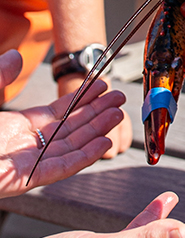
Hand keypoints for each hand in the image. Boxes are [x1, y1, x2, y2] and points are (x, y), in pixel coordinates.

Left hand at [0, 50, 126, 196]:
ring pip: (71, 148)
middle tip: (120, 98)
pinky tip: (103, 143)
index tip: (103, 85)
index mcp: (17, 129)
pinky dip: (84, 157)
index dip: (83, 100)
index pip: (60, 114)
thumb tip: (16, 56)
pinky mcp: (23, 181)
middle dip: (97, 114)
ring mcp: (26, 165)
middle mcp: (26, 147)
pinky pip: (60, 169)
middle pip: (71, 130)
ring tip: (118, 113)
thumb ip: (0, 78)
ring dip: (97, 132)